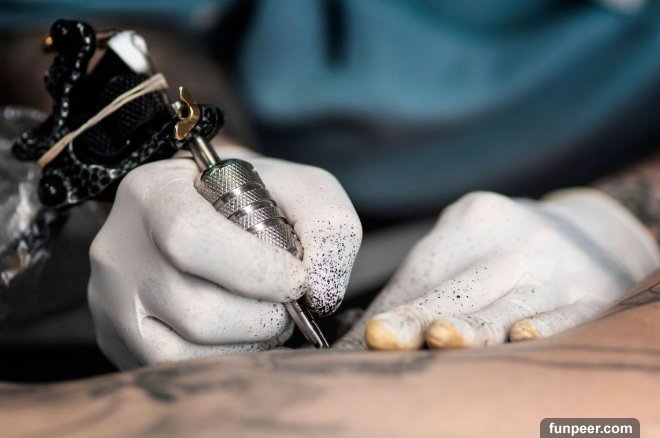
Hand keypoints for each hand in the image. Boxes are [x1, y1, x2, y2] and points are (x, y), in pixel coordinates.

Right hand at [89, 153, 360, 368]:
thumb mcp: (297, 186)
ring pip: (187, 350)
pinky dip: (228, 357)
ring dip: (250, 341)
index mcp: (154, 195)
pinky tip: (245, 333)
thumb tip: (320, 293)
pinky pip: (178, 369)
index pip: (191, 239)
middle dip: (264, 317)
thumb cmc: (253, 197)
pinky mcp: (121, 339)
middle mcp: (120, 251)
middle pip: (196, 310)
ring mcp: (113, 301)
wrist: (202, 208)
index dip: (256, 271)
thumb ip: (326, 224)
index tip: (297, 280)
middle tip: (287, 302)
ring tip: (267, 314)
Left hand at [337, 189, 657, 349]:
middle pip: (460, 286)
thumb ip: (422, 287)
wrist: (595, 231)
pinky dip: (546, 326)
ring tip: (440, 338)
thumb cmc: (508, 249)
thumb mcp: (469, 245)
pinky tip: (523, 335)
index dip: (396, 307)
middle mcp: (513, 241)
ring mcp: (556, 268)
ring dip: (474, 326)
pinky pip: (568, 315)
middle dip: (419, 316)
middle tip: (383, 337)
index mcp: (473, 219)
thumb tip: (361, 341)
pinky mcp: (592, 295)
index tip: (368, 335)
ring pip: (508, 303)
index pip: (426, 270)